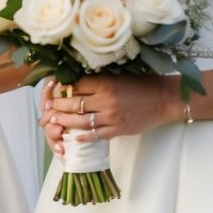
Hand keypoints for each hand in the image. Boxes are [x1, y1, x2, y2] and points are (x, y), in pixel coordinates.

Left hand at [40, 74, 176, 154]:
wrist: (164, 99)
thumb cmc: (143, 84)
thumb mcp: (119, 76)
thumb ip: (100, 80)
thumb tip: (76, 83)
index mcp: (105, 83)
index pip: (76, 85)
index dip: (63, 88)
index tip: (54, 90)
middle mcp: (105, 100)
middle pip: (73, 103)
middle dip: (57, 106)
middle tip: (47, 108)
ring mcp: (111, 117)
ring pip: (80, 121)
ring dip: (64, 122)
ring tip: (54, 122)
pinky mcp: (118, 130)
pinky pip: (95, 135)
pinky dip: (83, 136)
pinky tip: (73, 136)